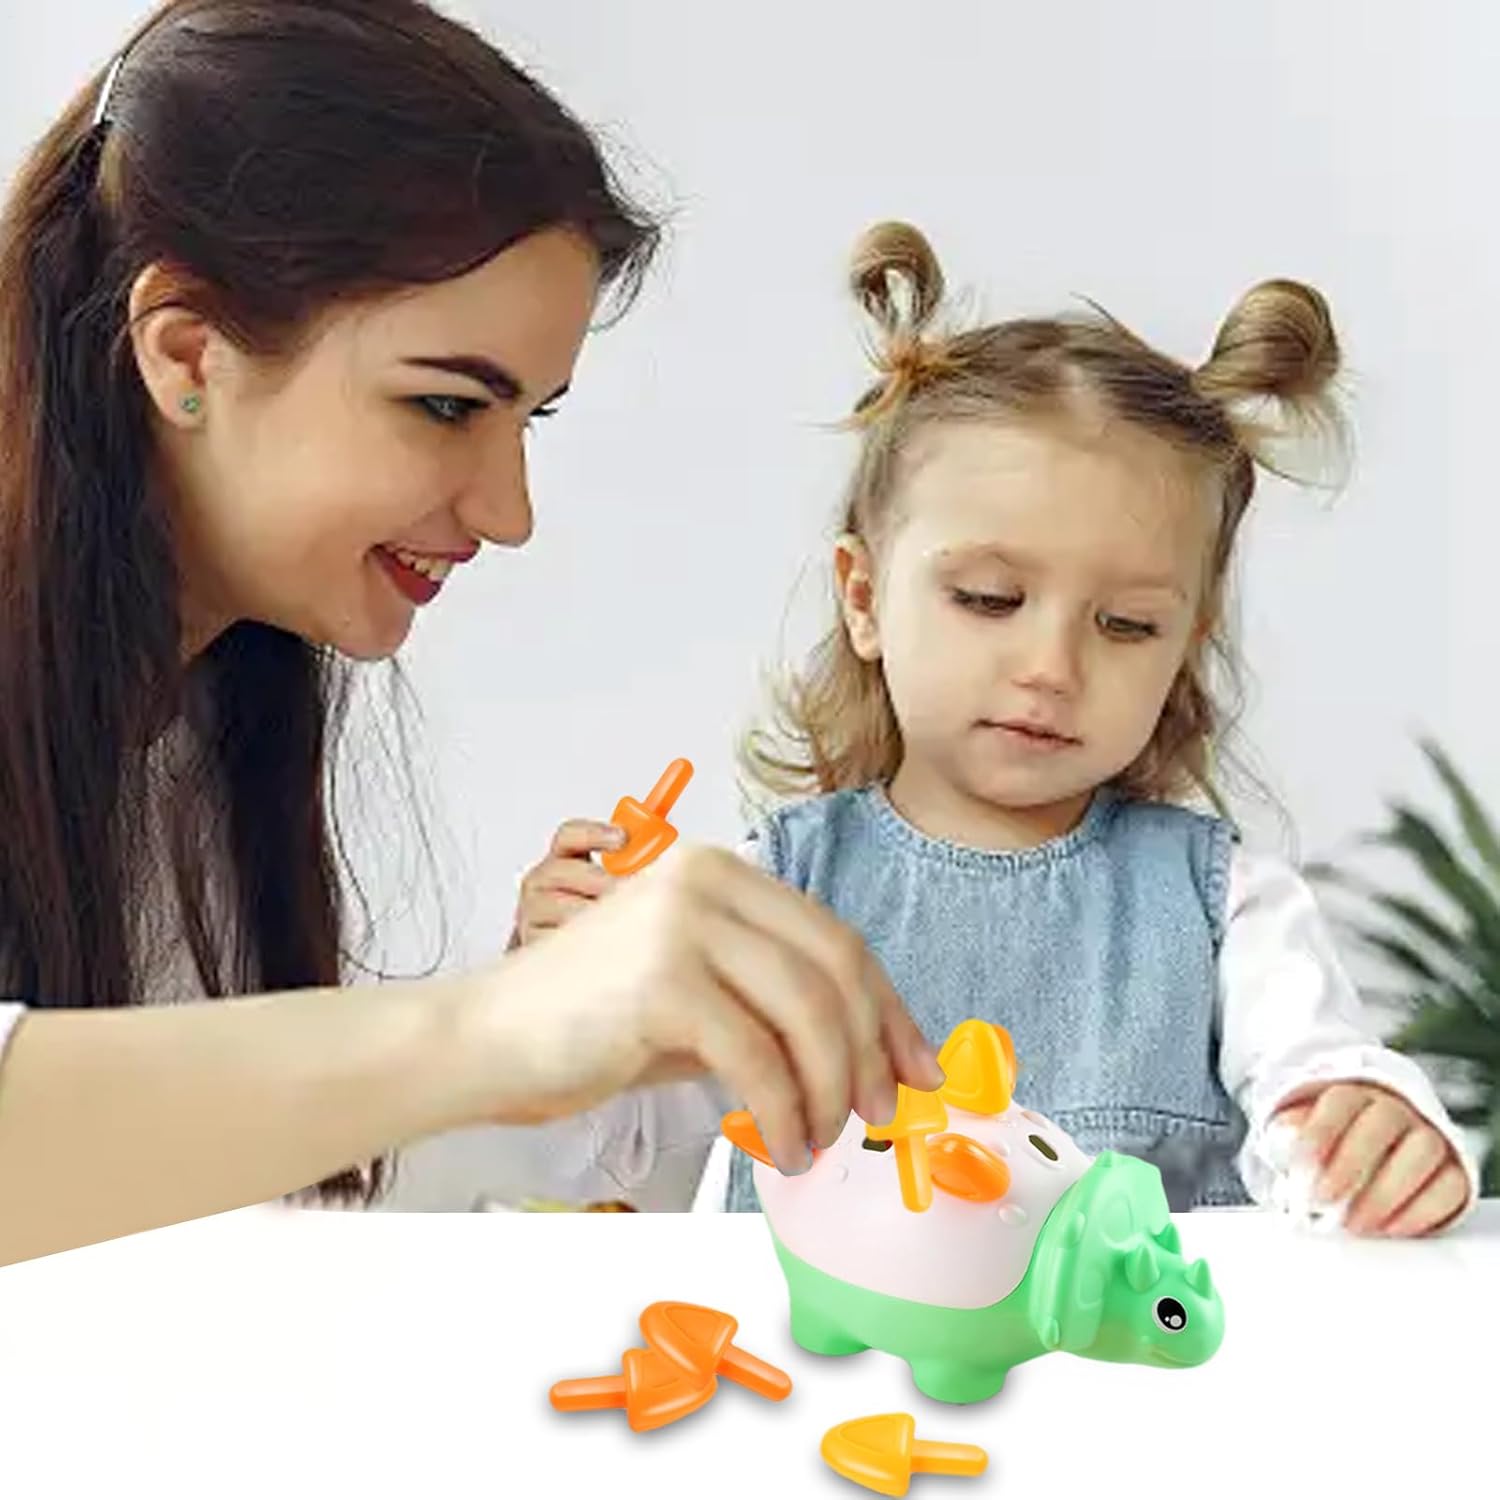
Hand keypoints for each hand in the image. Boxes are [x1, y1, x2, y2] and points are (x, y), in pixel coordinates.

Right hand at [474, 844, 944, 1173]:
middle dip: (872, 1051)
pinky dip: (783, 1111)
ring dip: (830, 1090)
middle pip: (834, 966)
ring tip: (820, 1139)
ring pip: (806, 1011)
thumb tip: (866, 1059)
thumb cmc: (586, 1025)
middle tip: (880, 1115)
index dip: (887, 1009)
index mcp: (719, 873)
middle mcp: (706, 881)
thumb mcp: (694, 997)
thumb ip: (768, 1008)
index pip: (834, 937)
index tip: (915, 1068)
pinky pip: (757, 1057)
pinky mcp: (662, 980)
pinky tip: (781, 1144)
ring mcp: (683, 924)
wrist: (485, 1040)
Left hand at [1272, 1081, 1468, 1235]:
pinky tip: (1390, 1228)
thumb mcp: (1302, 1133)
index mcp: (1355, 1096)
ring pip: (1422, 1150)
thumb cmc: (1334, 1143)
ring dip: (1387, 1191)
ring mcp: (1429, 1137)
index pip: (1340, 1102)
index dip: (1320, 1132)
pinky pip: (1449, 1185)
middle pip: (1381, 1123)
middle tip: (1324, 1199)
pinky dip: (1422, 1211)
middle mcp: (1396, 1110)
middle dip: (1350, 1163)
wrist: (1378, 1149)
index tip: (1302, 1167)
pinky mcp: (1454, 1171)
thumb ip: (1291, 1134)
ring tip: (1356, 1222)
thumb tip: (1285, 1138)